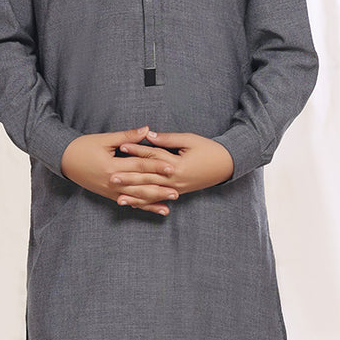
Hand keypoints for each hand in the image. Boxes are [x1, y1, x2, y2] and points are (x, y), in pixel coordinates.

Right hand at [60, 127, 178, 215]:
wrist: (64, 160)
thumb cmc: (84, 146)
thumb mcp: (105, 139)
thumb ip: (127, 136)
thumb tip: (147, 130)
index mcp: (112, 166)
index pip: (139, 166)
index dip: (156, 166)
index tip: (172, 167)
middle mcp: (112, 182)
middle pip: (140, 185)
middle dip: (159, 188)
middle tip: (176, 190)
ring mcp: (111, 191)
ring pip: (136, 197)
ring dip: (154, 200)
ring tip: (170, 202)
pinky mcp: (110, 195)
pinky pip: (130, 202)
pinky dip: (144, 206)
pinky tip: (157, 209)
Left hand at [118, 130, 234, 194]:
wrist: (227, 165)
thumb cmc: (209, 149)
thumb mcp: (189, 139)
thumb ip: (167, 139)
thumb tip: (147, 135)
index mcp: (177, 164)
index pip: (152, 157)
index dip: (136, 151)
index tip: (121, 147)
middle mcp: (175, 180)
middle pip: (148, 178)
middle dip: (129, 178)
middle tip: (112, 177)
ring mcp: (176, 189)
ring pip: (152, 193)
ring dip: (135, 195)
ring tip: (118, 197)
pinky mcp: (178, 193)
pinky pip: (159, 199)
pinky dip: (146, 202)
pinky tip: (134, 204)